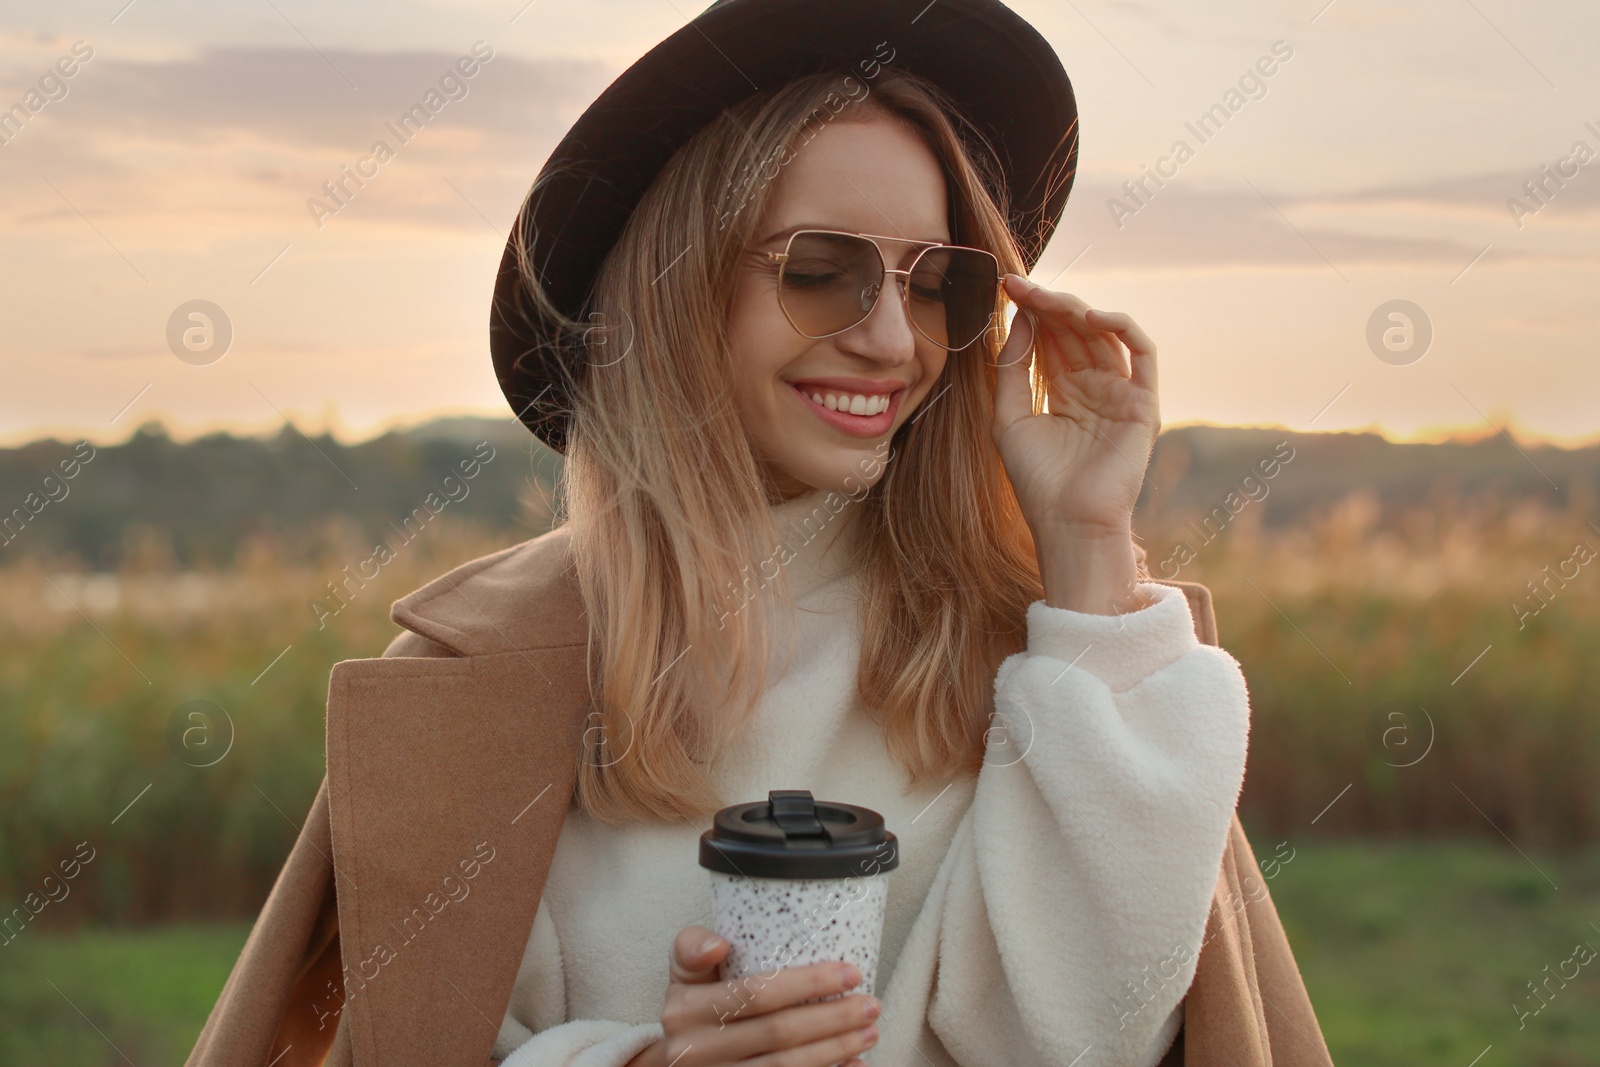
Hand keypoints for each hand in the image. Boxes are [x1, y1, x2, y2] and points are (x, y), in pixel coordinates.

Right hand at [624, 925, 880, 1066]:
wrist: (676, 1063)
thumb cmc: (695, 1008)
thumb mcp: (684, 974)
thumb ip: (693, 947)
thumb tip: (718, 945)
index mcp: (685, 1011)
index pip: (755, 993)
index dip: (808, 983)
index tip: (850, 973)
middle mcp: (695, 1051)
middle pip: (778, 1034)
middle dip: (832, 1019)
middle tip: (870, 1005)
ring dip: (836, 1050)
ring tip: (868, 1032)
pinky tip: (852, 1064)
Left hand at [991, 274, 1159, 540]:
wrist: (1067, 521)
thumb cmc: (1036, 480)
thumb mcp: (1008, 417)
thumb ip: (1011, 369)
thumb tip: (1019, 320)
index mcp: (1063, 391)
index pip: (1050, 339)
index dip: (1031, 311)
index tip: (1006, 288)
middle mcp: (1093, 387)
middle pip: (1074, 331)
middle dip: (1048, 304)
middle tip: (1020, 286)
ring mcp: (1120, 392)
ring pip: (1103, 334)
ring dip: (1075, 311)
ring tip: (1046, 299)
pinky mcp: (1143, 401)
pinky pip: (1142, 351)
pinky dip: (1121, 327)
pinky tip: (1090, 317)